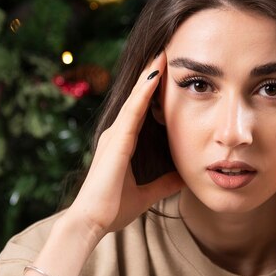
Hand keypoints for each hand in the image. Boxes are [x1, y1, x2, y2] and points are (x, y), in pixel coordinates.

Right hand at [69, 52, 184, 236]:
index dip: (152, 92)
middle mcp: (117, 134)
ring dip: (149, 76)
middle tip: (166, 53)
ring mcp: (115, 135)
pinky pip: (133, 111)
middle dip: (151, 77)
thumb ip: (164, 183)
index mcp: (122, 144)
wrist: (91, 222)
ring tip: (163, 54)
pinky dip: (144, 91)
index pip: (142, 111)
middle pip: (137, 99)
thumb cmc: (113, 209)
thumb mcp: (146, 194)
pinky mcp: (117, 141)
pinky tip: (156, 74)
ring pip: (135, 99)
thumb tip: (183, 177)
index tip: (166, 73)